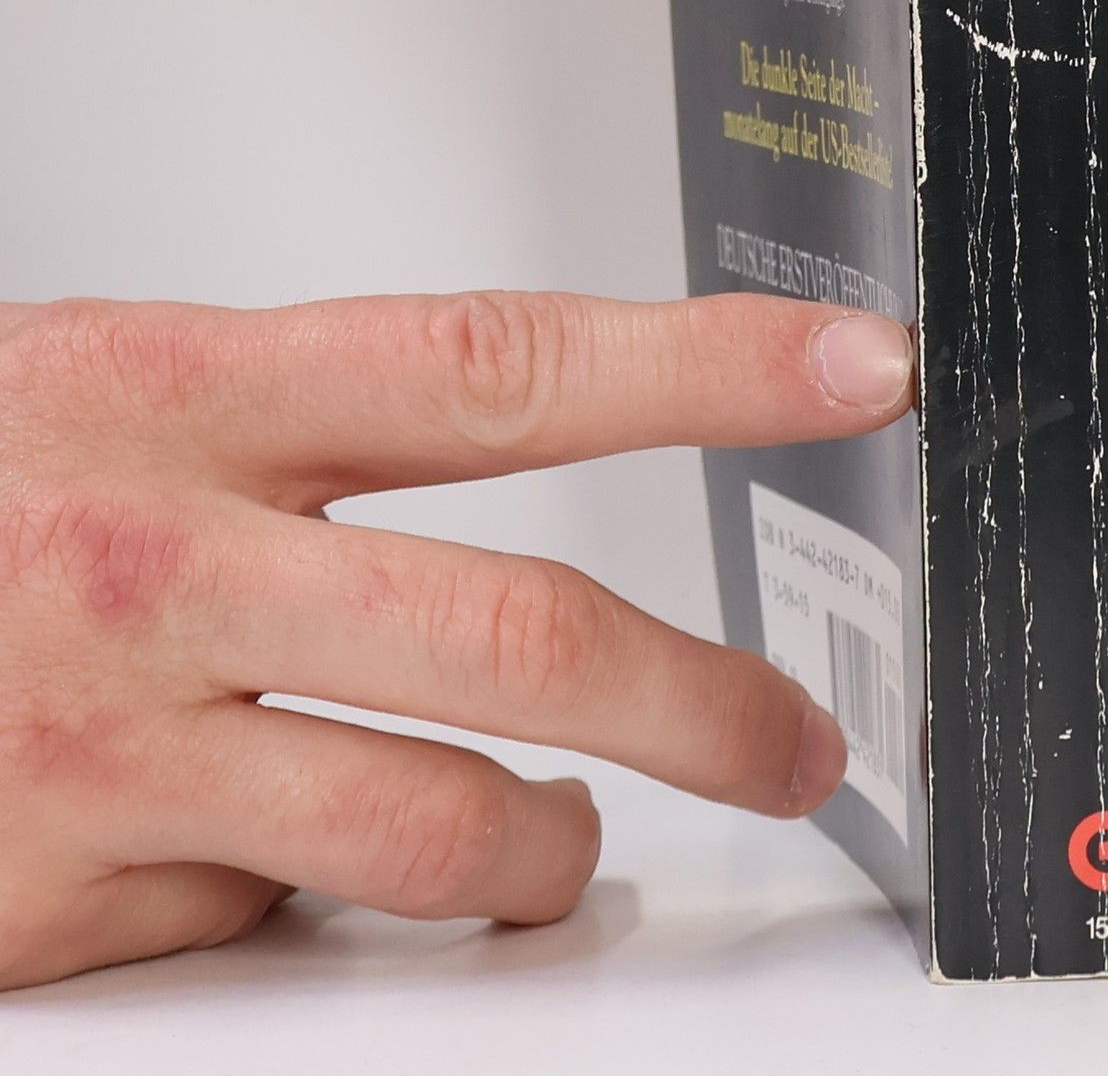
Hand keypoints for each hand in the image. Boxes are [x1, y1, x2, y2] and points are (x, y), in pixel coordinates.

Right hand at [0, 291, 914, 988]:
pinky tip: (257, 846)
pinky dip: (313, 895)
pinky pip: (269, 917)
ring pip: (430, 827)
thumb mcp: (119, 392)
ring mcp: (102, 747)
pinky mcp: (57, 902)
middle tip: (795, 742)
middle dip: (701, 705)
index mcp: (188, 396)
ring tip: (561, 841)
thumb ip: (317, 434)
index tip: (856, 368)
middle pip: (519, 634)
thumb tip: (528, 476)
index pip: (508, 361)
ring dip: (540, 851)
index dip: (705, 367)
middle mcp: (155, 566)